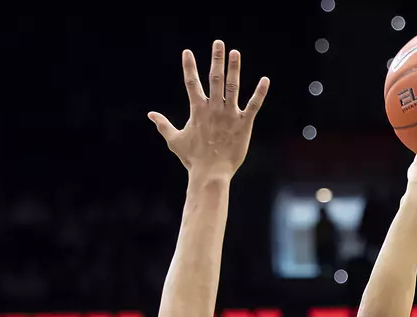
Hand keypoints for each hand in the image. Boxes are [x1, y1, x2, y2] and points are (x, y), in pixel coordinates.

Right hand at [148, 41, 269, 179]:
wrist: (211, 174)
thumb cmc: (193, 159)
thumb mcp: (174, 140)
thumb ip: (163, 124)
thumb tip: (150, 114)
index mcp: (197, 110)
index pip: (191, 82)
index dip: (189, 66)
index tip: (187, 52)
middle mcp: (213, 108)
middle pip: (214, 78)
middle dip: (216, 59)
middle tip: (218, 43)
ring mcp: (229, 115)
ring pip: (232, 87)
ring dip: (234, 68)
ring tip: (235, 52)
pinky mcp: (244, 124)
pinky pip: (253, 105)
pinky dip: (259, 93)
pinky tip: (265, 80)